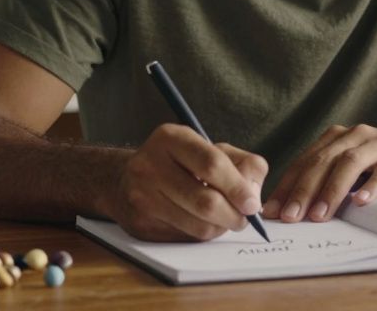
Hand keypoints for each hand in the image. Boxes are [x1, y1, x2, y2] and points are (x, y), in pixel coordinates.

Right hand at [102, 123, 267, 241]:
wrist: (123, 179)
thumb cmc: (178, 162)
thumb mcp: (208, 148)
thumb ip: (241, 163)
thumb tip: (253, 195)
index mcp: (170, 138)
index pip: (211, 164)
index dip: (237, 187)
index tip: (252, 204)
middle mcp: (150, 165)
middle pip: (206, 201)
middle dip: (234, 215)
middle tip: (244, 218)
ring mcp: (142, 196)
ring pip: (198, 225)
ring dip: (221, 227)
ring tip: (225, 219)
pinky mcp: (140, 224)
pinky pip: (186, 237)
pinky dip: (203, 233)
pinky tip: (201, 222)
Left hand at [262, 124, 376, 222]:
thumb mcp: (354, 171)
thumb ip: (329, 181)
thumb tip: (294, 210)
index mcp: (339, 138)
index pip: (307, 161)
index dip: (288, 185)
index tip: (273, 211)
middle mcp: (357, 135)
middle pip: (324, 161)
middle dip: (304, 190)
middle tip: (291, 216)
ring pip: (350, 164)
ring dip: (332, 190)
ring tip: (319, 214)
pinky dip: (372, 186)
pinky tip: (361, 202)